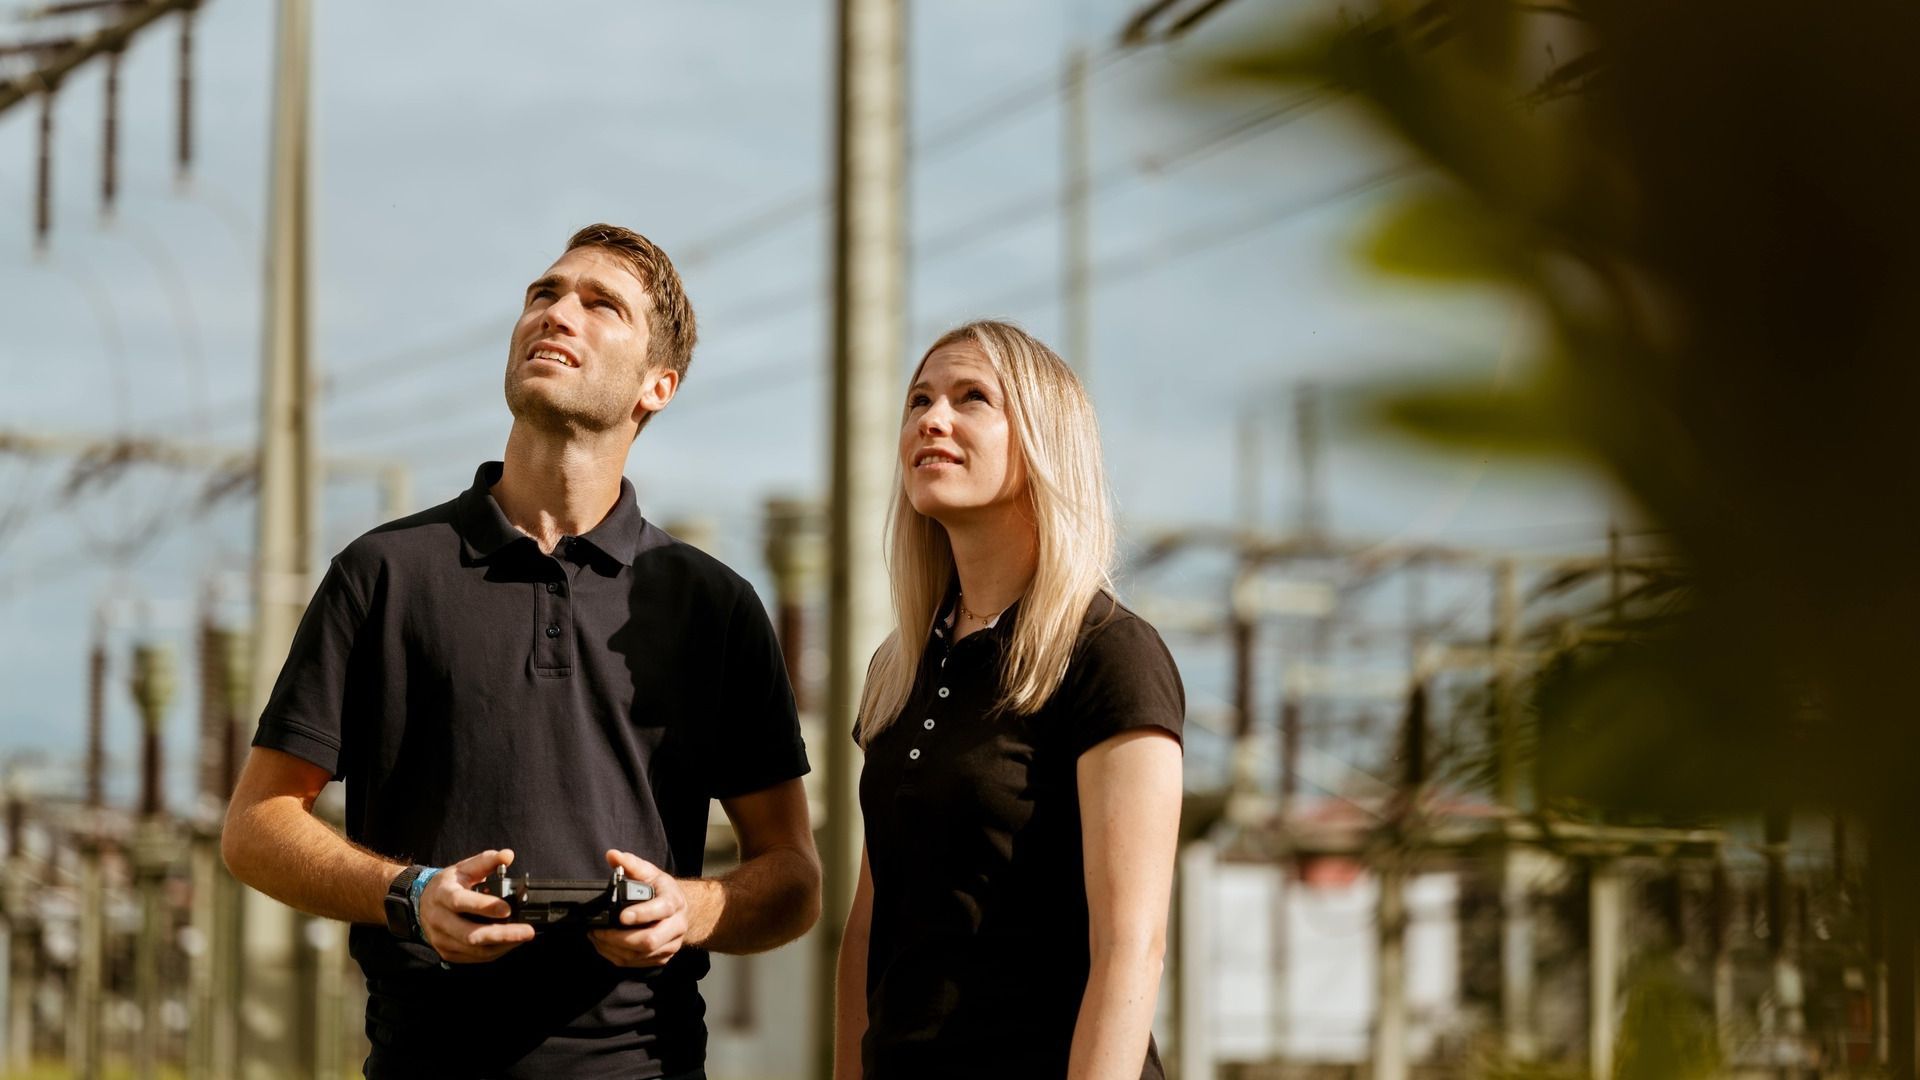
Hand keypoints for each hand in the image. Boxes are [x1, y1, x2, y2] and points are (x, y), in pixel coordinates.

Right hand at [417, 848, 535, 963]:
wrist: (421, 903)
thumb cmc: (448, 885)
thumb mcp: (464, 868)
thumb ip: (487, 861)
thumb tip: (508, 855)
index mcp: (443, 895)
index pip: (461, 902)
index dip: (484, 907)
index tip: (507, 909)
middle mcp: (440, 920)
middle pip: (470, 934)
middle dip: (502, 935)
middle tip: (527, 931)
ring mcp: (442, 939)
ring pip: (474, 949)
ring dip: (502, 945)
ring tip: (523, 937)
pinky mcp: (447, 953)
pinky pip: (474, 957)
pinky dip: (495, 952)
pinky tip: (510, 943)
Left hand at [588, 849, 688, 968]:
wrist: (681, 911)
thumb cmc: (662, 891)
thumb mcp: (650, 873)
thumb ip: (631, 864)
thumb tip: (612, 855)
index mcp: (674, 902)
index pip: (661, 910)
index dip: (641, 914)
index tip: (621, 916)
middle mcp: (676, 926)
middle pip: (650, 940)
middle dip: (620, 939)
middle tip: (598, 931)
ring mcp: (670, 945)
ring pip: (641, 955)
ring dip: (614, 949)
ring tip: (596, 937)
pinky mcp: (662, 957)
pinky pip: (637, 964)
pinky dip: (617, 957)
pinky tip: (605, 946)